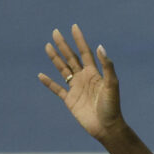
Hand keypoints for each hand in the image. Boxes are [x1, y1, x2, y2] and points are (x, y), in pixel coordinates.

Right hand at [38, 24, 123, 140]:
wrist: (107, 126)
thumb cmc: (112, 106)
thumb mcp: (112, 84)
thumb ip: (107, 66)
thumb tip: (100, 46)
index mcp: (95, 73)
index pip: (85, 52)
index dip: (79, 40)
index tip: (74, 26)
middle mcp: (84, 78)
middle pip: (71, 58)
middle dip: (64, 45)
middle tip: (55, 32)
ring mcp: (76, 88)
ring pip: (63, 70)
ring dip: (55, 58)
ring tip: (47, 46)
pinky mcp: (70, 100)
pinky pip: (57, 89)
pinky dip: (49, 82)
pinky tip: (41, 75)